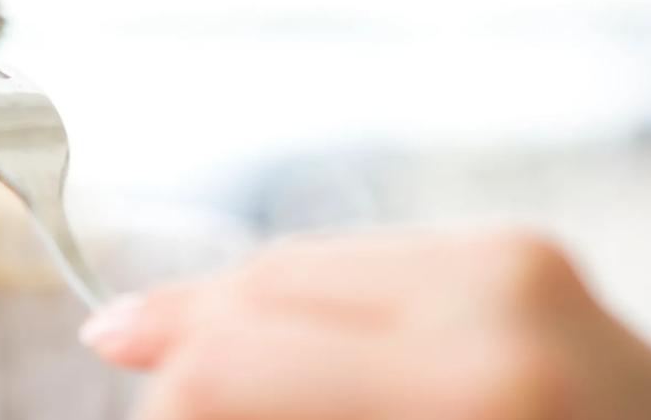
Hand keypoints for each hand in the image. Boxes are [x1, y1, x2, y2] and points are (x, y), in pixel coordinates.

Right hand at [80, 231, 650, 418]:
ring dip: (230, 313)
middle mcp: (493, 295)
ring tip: (192, 358)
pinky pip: (356, 259)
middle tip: (134, 376)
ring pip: (295, 261)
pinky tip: (275, 337)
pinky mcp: (516, 246)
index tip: (143, 413)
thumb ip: (274, 416)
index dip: (162, 398)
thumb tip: (172, 396)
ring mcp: (512, 256)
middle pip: (254, 289)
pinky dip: (298, 301)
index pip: (232, 364)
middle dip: (178, 343)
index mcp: (471, 390)